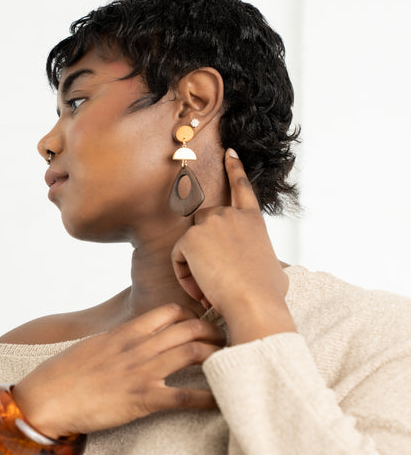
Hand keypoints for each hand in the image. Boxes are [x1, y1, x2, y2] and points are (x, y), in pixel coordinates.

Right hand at [12, 304, 225, 437]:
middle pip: (188, 328)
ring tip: (235, 360)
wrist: (43, 401)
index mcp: (124, 333)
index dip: (194, 315)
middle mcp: (137, 347)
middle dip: (215, 331)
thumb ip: (117, 341)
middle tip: (229, 340)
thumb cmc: (62, 376)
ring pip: (192, 353)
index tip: (206, 323)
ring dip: (218, 355)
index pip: (169, 311)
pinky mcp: (141, 400)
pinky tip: (223, 400)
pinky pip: (184, 397)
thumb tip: (131, 340)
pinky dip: (208, 398)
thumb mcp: (91, 347)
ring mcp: (141, 372)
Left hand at [171, 149, 295, 344]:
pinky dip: (184, 276)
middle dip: (203, 247)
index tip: (230, 152)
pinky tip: (200, 290)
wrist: (254, 302)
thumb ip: (266, 262)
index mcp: (253, 220)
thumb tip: (274, 276)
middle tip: (213, 280)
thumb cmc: (267, 294)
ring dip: (193, 264)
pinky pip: (178, 257)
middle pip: (204, 223)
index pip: (242, 187)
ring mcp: (211, 224)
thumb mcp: (276, 271)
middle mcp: (231, 215)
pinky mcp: (191, 238)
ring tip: (209, 288)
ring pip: (190, 242)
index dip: (235, 168)